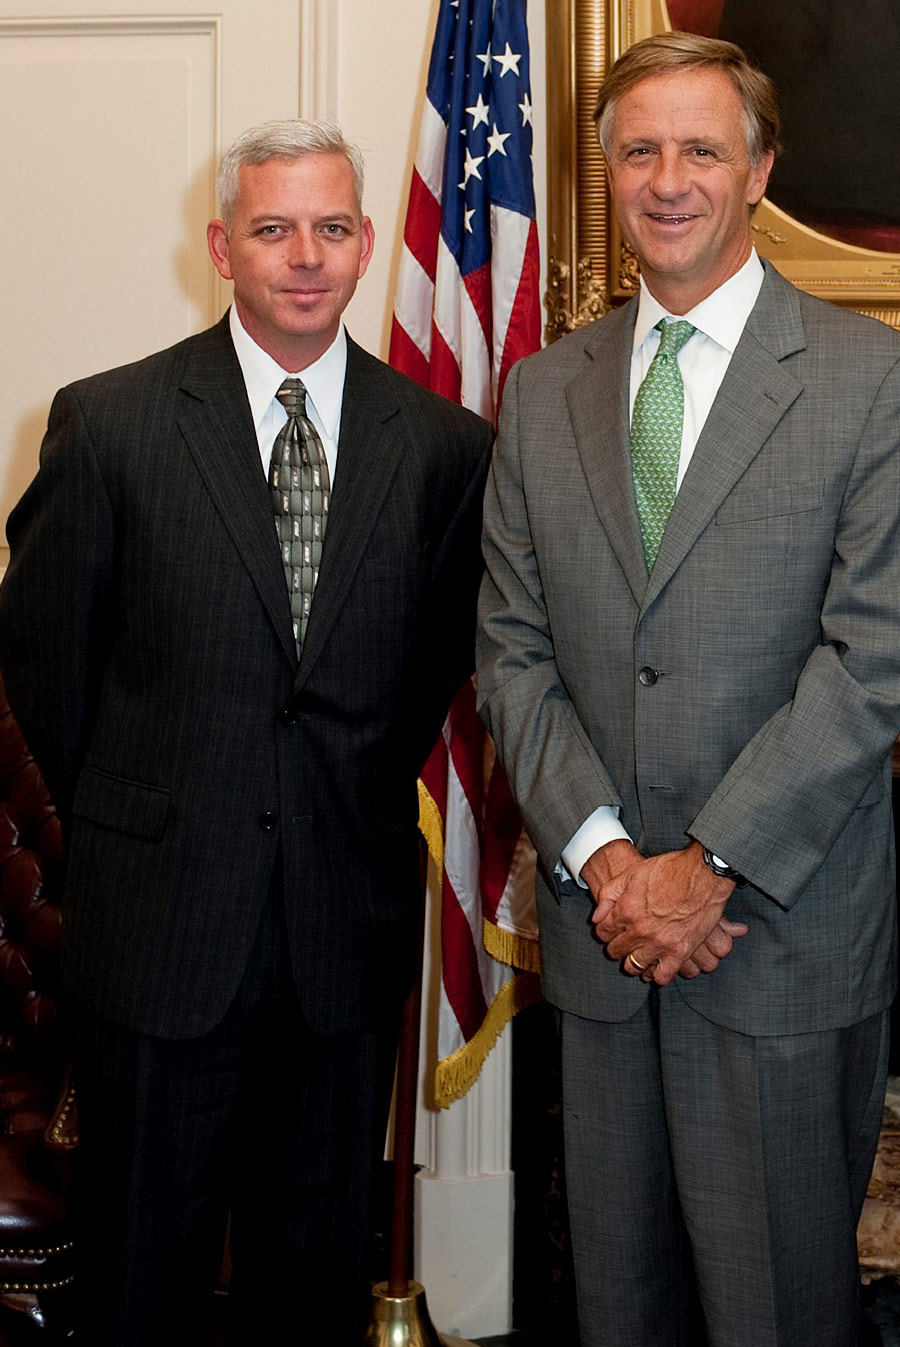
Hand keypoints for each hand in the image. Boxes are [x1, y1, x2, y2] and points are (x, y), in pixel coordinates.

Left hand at [590, 841, 740, 985]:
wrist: (703, 873)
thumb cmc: (668, 869)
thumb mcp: (631, 874)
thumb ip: (609, 895)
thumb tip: (596, 918)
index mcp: (625, 911)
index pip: (603, 932)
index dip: (604, 931)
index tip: (610, 930)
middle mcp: (639, 931)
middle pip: (617, 950)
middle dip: (616, 946)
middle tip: (622, 943)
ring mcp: (660, 943)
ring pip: (635, 966)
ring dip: (632, 962)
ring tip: (636, 957)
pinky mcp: (680, 952)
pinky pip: (663, 975)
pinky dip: (657, 975)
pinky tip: (656, 968)